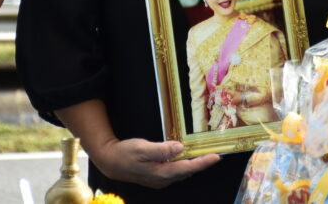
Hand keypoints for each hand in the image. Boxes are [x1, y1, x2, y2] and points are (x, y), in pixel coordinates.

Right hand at [89, 137, 220, 188]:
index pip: (188, 168)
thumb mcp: (142, 148)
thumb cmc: (125, 153)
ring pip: (183, 172)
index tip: (217, 156)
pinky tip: (187, 155)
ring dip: (194, 163)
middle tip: (216, 151)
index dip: (203, 162)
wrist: (110, 162)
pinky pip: (176, 171)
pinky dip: (185, 164)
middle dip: (202, 163)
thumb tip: (180, 147)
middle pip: (188, 171)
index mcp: (161, 173)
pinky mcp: (157, 176)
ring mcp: (160, 180)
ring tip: (206, 152)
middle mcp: (163, 179)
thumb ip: (162, 149)